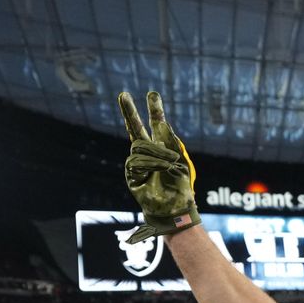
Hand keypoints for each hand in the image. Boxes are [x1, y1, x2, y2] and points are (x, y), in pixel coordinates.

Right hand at [119, 90, 200, 243]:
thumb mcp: (180, 160)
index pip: (156, 124)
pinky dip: (151, 164)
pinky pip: (136, 161)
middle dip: (130, 111)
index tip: (153, 94)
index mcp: (162, 147)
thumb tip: (161, 123)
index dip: (154, 110)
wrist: (174, 208)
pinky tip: (162, 169)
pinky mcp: (132, 174)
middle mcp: (148, 152)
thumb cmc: (180, 186)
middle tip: (123, 94)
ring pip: (139, 147)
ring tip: (169, 165)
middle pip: (136, 128)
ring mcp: (138, 163)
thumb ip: (170, 141)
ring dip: (156, 155)